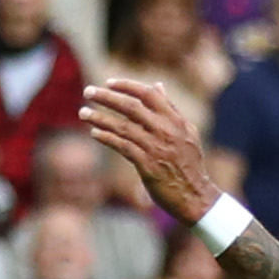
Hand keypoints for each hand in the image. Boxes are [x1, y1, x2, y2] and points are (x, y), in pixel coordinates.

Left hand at [83, 80, 218, 224]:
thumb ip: (170, 109)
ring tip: (83, 112)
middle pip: (131, 107)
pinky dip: (107, 138)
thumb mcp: (187, 131)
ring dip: (100, 118)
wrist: (195, 195)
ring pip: (122, 127)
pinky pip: (122, 146)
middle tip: (87, 91)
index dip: (127, 86)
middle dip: (106, 97)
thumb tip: (158, 85)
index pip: (148, 95)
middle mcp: (165, 131)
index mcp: (175, 120)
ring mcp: (155, 148)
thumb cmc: (189, 163)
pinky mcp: (147, 165)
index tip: (109, 83)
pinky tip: (94, 133)